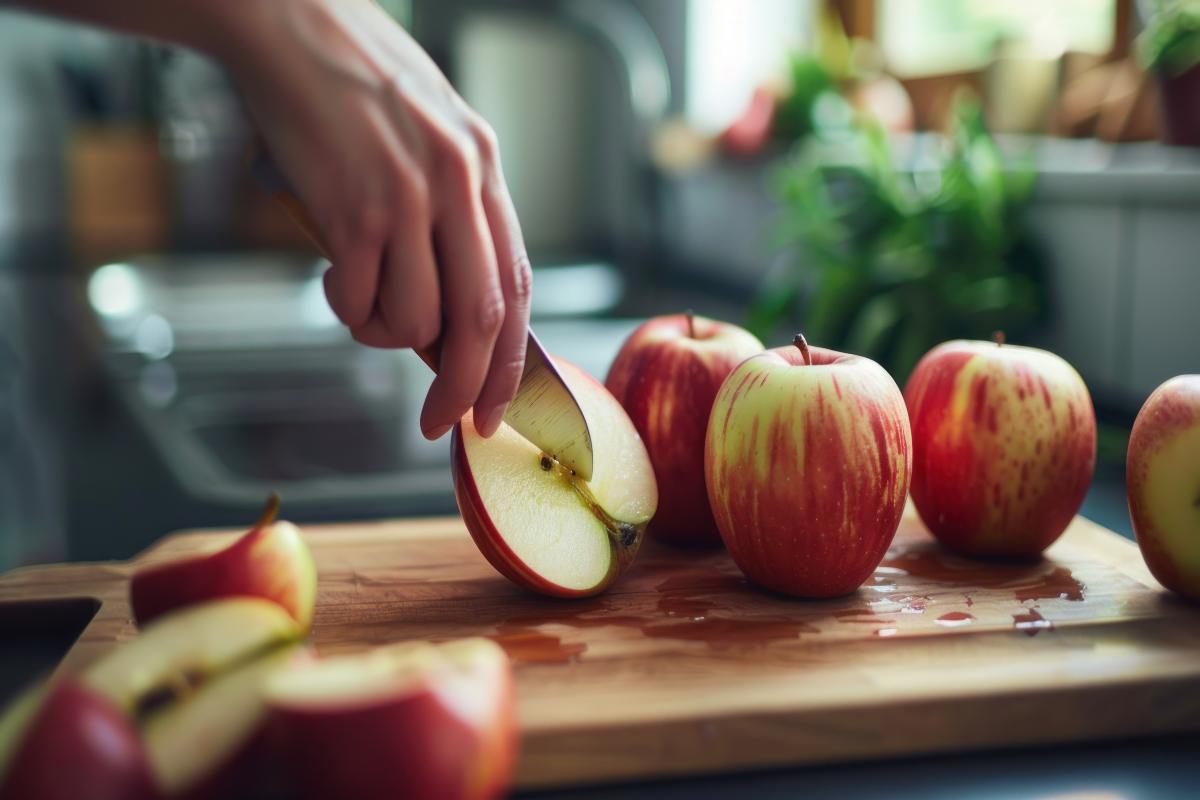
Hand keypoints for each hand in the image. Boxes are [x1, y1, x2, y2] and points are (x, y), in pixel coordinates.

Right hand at [223, 0, 530, 439]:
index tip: (494, 406)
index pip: (519, 286)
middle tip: (440, 422)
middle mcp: (458, 185)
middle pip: (481, 321)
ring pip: (418, 319)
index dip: (512, 361)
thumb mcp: (432, 134)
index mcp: (485, 168)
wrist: (287, 24)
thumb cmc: (353, 84)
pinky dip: (346, 311)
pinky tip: (334, 280)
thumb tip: (457, 304)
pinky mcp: (353, 210)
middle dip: (464, 388)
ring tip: (365, 307)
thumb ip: (454, 208)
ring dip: (388, 337)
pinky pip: (358, 300)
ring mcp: (409, 198)